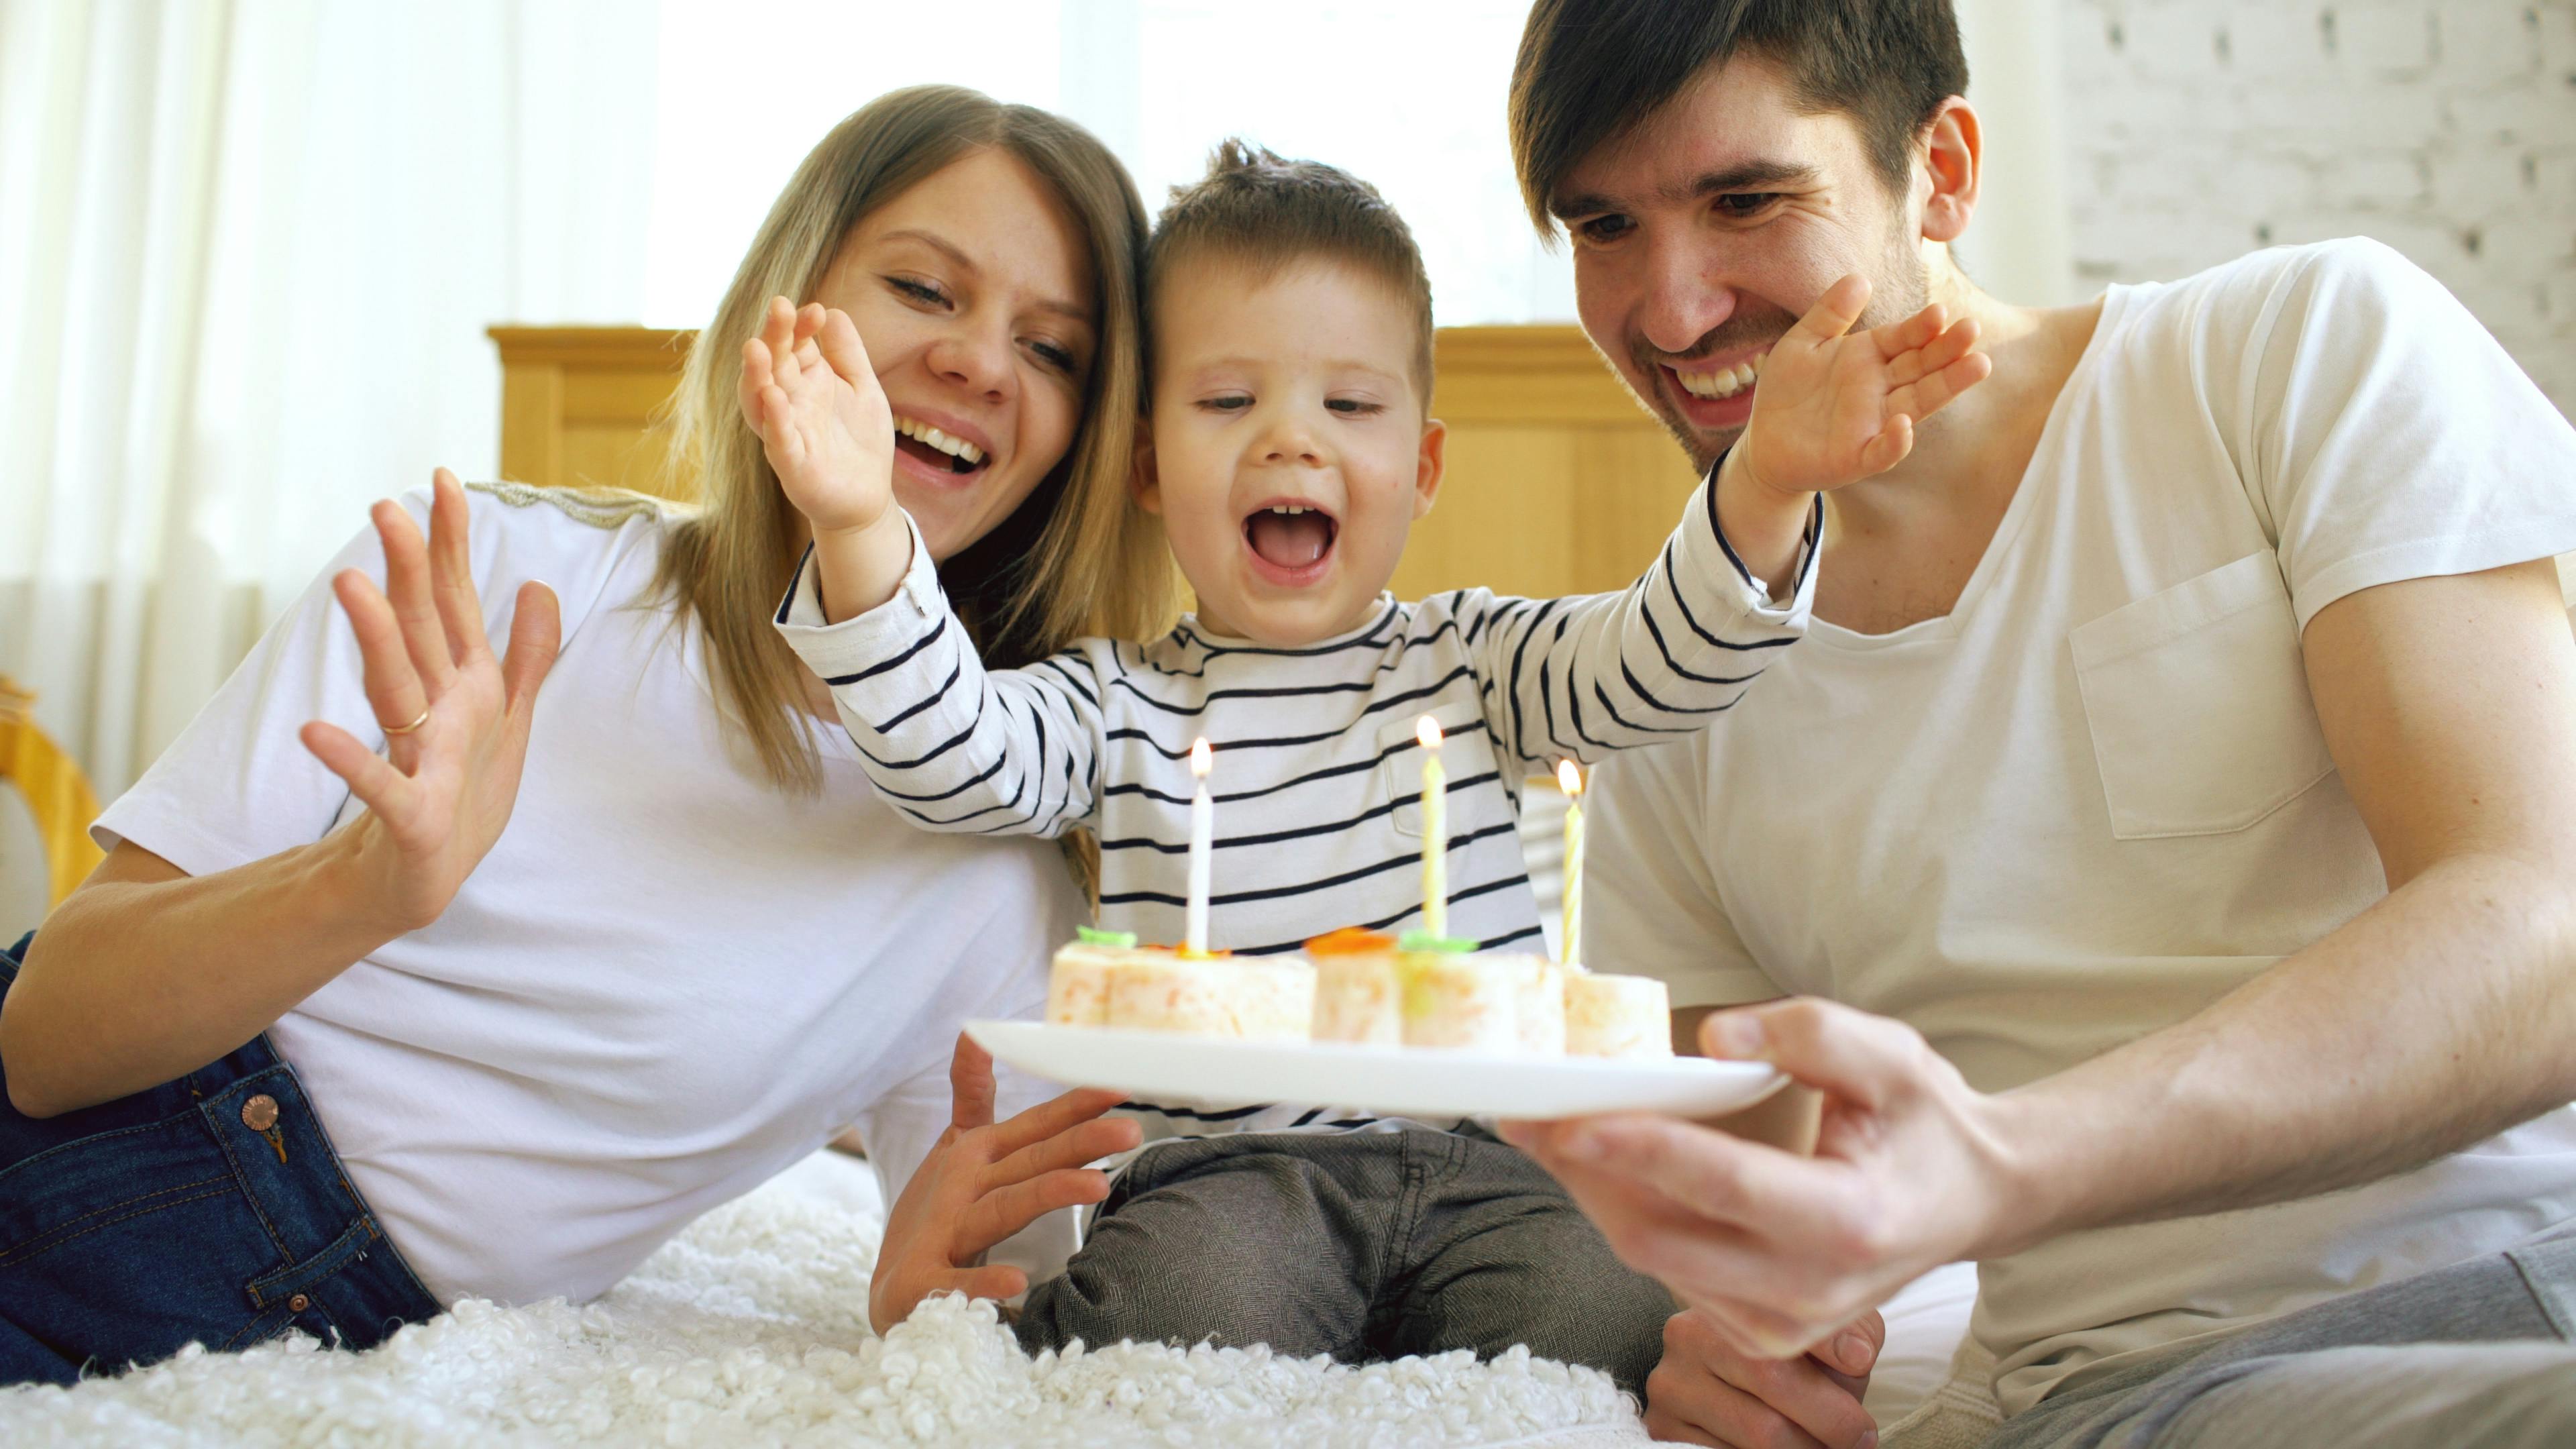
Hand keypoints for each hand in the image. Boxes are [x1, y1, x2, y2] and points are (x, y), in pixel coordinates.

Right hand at [299, 469, 560, 933]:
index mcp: (461, 685)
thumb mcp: (508, 721)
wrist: (425, 880)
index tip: (445, 478)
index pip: (452, 602)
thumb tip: (537, 584)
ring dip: (374, 640)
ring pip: (394, 688)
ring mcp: (415, 757)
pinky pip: (378, 783)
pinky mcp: (407, 814)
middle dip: (407, 569)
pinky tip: (313, 733)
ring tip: (351, 586)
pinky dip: (348, 759)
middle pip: (418, 630)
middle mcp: (431, 710)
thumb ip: (525, 656)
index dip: (451, 543)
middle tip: (387, 507)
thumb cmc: (463, 797)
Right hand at [739, 295, 896, 538]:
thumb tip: (832, 310)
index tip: (815, 311)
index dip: (800, 325)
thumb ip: (847, 352)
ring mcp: (785, 432)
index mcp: (805, 379)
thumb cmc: (860, 438)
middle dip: (773, 336)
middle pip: (772, 364)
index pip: (794, 343)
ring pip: (760, 401)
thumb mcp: (862, 387)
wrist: (867, 496)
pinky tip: (775, 399)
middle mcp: (788, 401)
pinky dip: (775, 421)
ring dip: (756, 375)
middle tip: (779, 308)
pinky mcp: (792, 465)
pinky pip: (778, 441)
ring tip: (757, 348)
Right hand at [868, 1033, 1142, 1333]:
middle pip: (1030, 1162)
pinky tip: (1015, 1282)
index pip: (1036, 1127)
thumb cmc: (938, 1214)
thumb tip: (976, 1033)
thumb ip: (974, 1096)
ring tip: (1096, 1186)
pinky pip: (957, 1282)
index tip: (1121, 1086)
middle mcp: (962, 1187)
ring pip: (1001, 1210)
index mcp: (977, 1155)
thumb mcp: (957, 1148)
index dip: (1076, 1106)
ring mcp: (942, 1233)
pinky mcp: (923, 1281)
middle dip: (1078, 1143)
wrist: (892, 1288)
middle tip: (1130, 1130)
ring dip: (1046, 1195)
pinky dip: (982, 1282)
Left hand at [1502, 998, 2021, 1361]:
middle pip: (1661, 1236)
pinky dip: (1627, 1217)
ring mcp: (1782, 1324)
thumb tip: (1715, 1036)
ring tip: (1542, 1129)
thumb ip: (1808, 1033)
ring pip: (1653, 1260)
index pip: (1724, 1185)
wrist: (1972, 1200)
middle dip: (1583, 1174)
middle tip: (1523, 1115)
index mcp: (1850, 1219)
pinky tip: (1597, 1167)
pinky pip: (1670, 1274)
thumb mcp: (1890, 1054)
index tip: (1571, 1117)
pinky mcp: (1759, 1333)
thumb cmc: (1926, 1122)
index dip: (1641, 1149)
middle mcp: (1812, 1289)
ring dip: (1592, 1195)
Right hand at [1645, 1306, 1882, 1447]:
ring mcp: (1667, 1385)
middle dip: (1824, 1434)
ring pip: (1753, 1440)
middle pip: (1768, 1404)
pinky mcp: (1660, 1427)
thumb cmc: (1800, 1358)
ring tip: (1822, 1448)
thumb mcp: (1829, 1335)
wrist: (1747, 1377)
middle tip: (1856, 1445)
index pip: (1781, 1357)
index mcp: (1729, 1303)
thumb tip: (1856, 1356)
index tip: (1864, 1428)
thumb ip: (1849, 1332)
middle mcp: (1685, 1338)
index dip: (1832, 1404)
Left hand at [1735, 274, 1989, 499]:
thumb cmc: (1788, 390)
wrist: (1762, 441)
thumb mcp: (1804, 342)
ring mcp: (1875, 423)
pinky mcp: (1859, 457)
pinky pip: (1883, 450)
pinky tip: (1904, 424)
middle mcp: (1881, 388)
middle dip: (1949, 350)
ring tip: (1978, 365)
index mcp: (1870, 357)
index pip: (1904, 338)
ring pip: (1919, 403)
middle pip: (1923, 366)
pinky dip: (1896, 441)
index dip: (1922, 326)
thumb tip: (1860, 278)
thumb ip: (1830, 313)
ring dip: (1948, 386)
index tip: (1940, 312)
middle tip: (1972, 329)